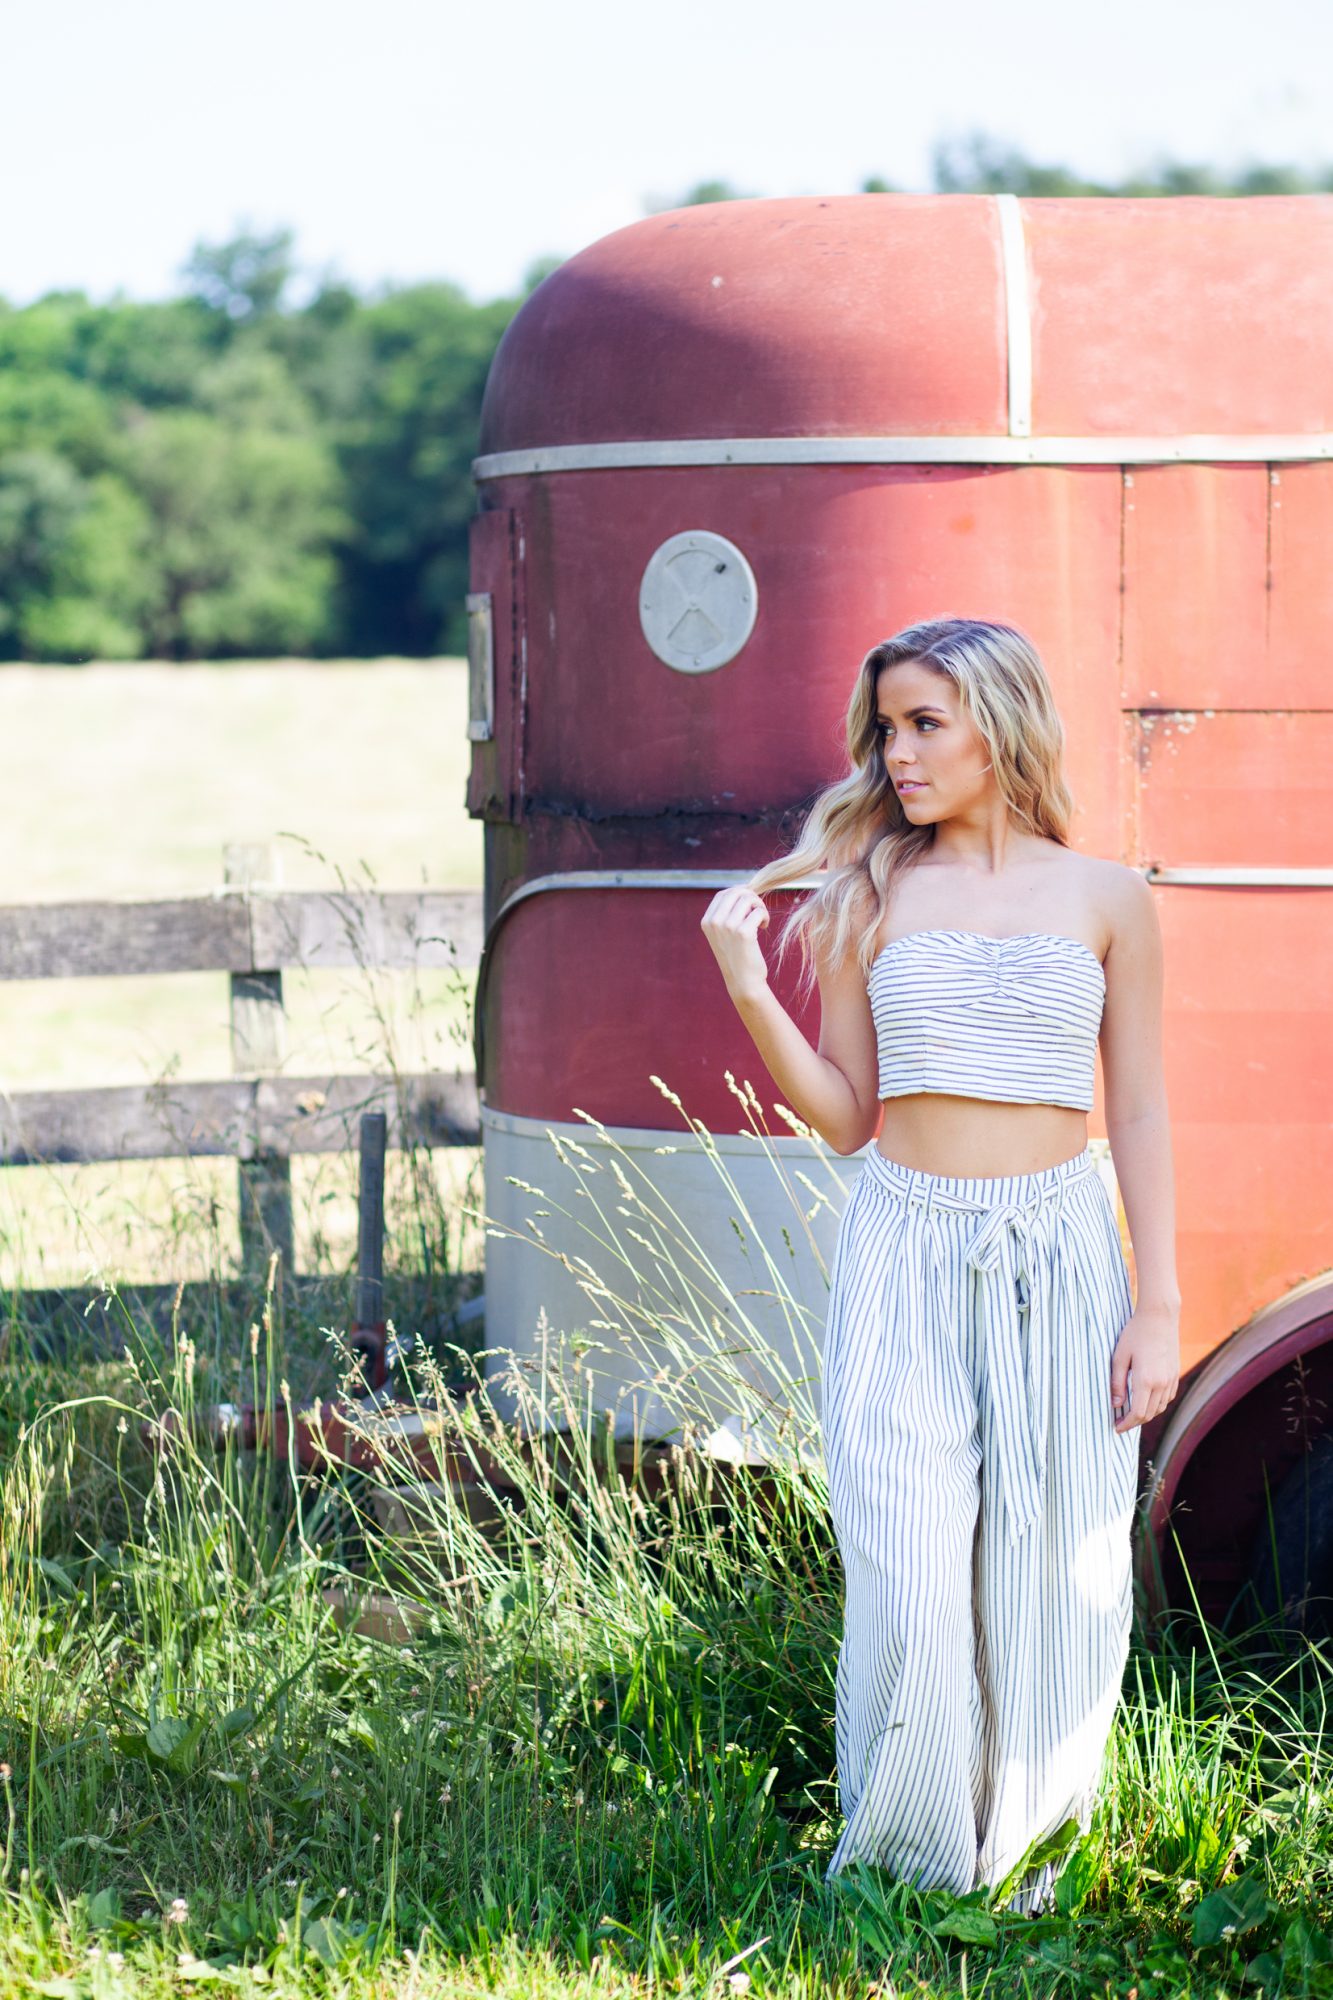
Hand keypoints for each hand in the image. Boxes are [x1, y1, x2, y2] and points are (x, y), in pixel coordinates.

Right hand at [700, 884, 769, 1000]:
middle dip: (751, 897)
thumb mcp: (724, 934)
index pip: (723, 894)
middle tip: (758, 910)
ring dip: (759, 906)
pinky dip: (764, 916)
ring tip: (761, 920)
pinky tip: (764, 927)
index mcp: (707, 921)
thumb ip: (728, 913)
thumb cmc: (737, 956)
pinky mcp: (743, 933)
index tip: (750, 902)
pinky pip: (758, 912)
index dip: (739, 892)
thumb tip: (744, 890)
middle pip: (736, 892)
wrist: (743, 982)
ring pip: (748, 899)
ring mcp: (728, 927)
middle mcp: (714, 922)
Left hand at [1110, 1305, 1179, 1432]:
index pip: (1137, 1413)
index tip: (1116, 1427)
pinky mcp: (1175, 1374)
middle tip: (1120, 1423)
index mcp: (1146, 1380)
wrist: (1159, 1317)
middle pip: (1149, 1414)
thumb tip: (1116, 1405)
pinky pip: (1167, 1398)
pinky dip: (1157, 1405)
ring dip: (1146, 1415)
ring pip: (1160, 1408)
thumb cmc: (1135, 1334)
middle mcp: (1161, 1383)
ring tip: (1131, 1413)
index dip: (1126, 1424)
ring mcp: (1171, 1379)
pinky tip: (1146, 1400)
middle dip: (1134, 1423)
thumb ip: (1117, 1382)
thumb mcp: (1119, 1357)